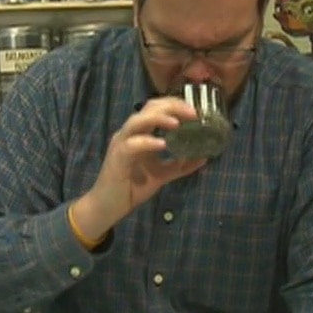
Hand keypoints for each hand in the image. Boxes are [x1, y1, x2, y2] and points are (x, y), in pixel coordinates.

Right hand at [72, 97, 206, 239]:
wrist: (108, 206)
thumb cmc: (132, 188)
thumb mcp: (162, 174)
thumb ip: (180, 165)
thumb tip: (204, 157)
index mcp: (140, 133)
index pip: (156, 109)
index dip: (176, 105)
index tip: (195, 111)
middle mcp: (129, 133)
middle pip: (148, 108)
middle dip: (172, 107)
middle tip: (192, 113)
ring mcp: (121, 143)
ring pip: (137, 121)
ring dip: (158, 119)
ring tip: (176, 123)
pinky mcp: (117, 157)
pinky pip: (132, 145)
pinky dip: (147, 142)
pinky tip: (162, 144)